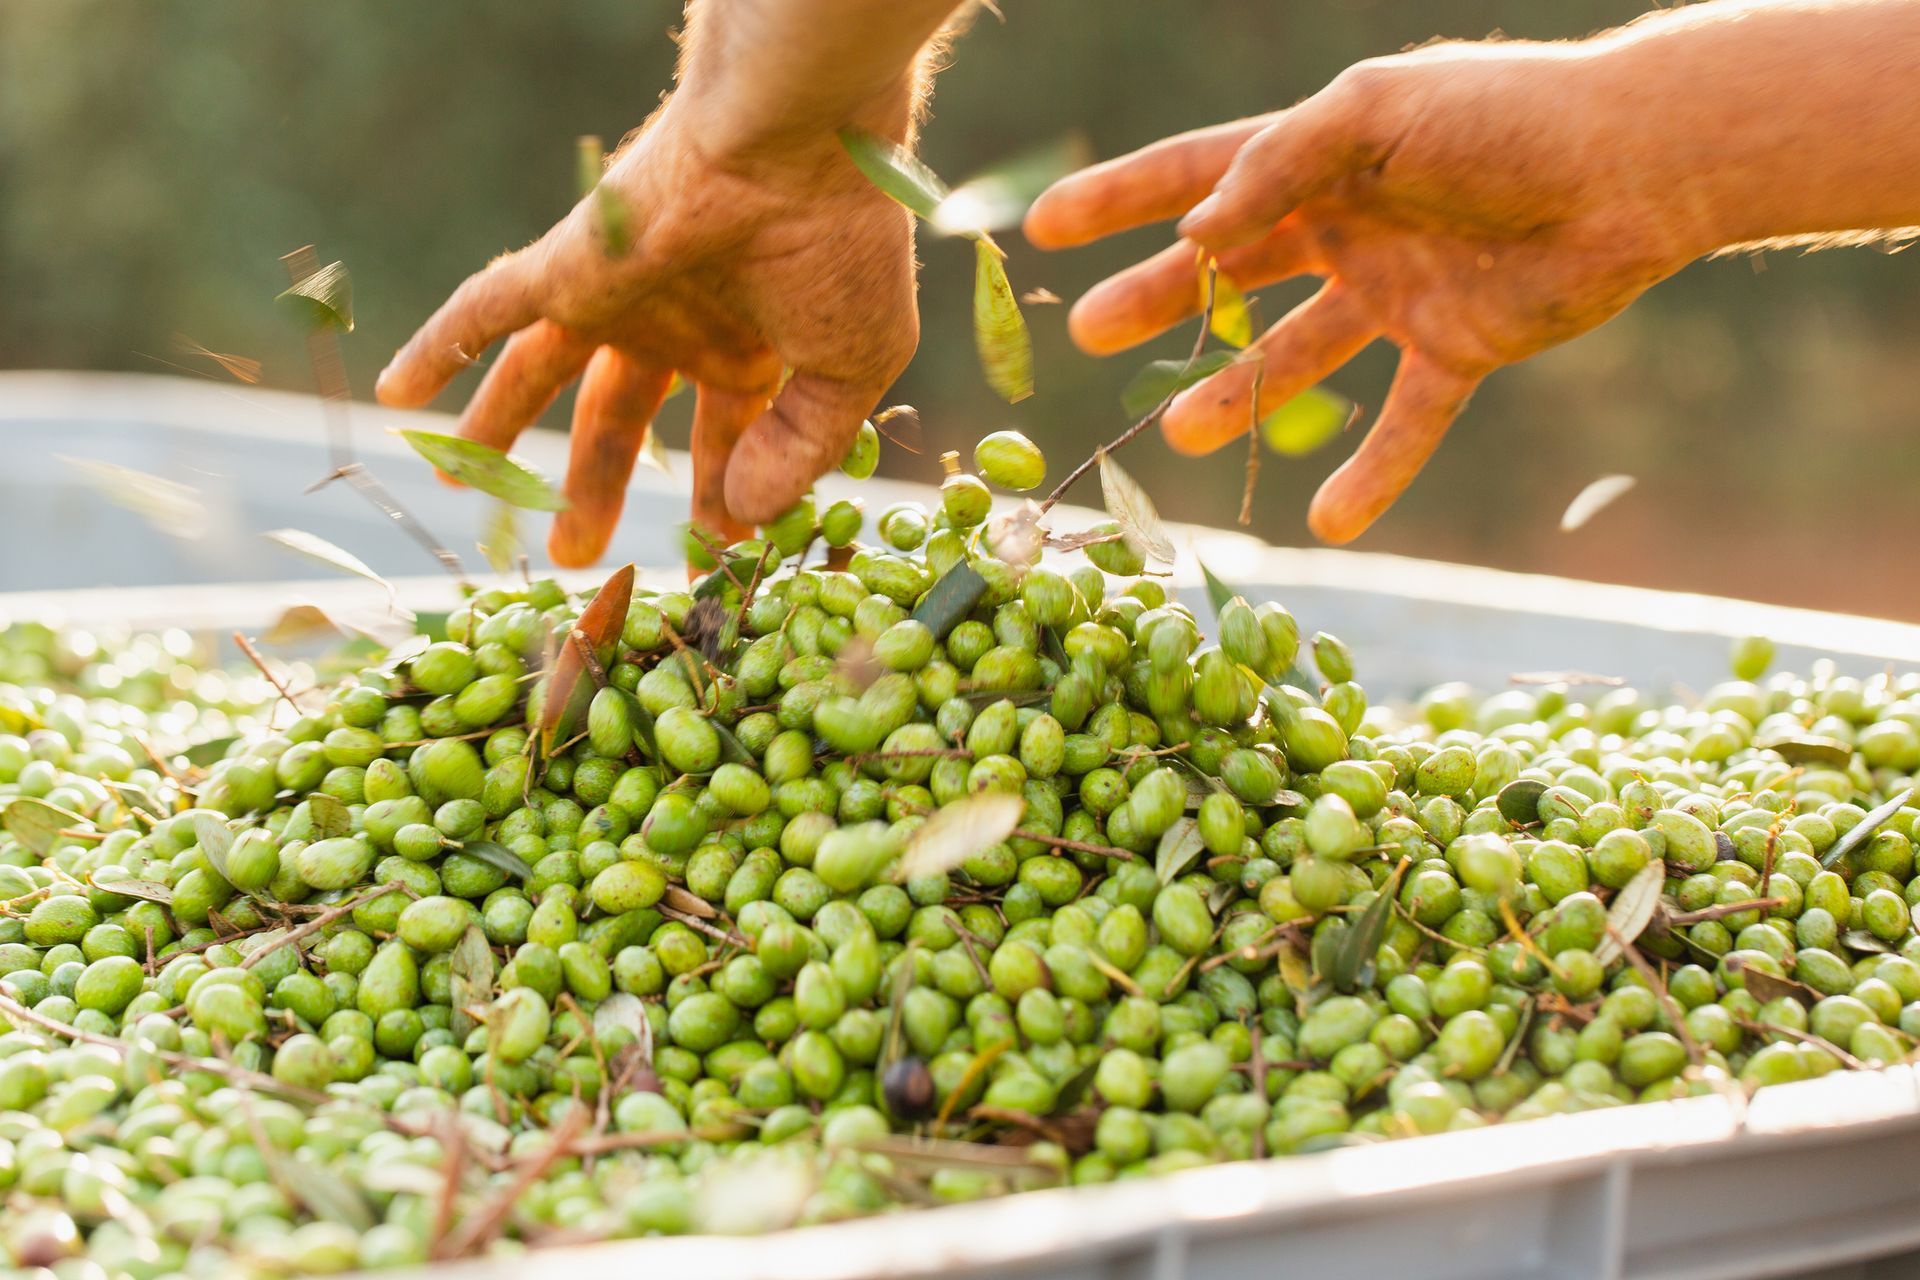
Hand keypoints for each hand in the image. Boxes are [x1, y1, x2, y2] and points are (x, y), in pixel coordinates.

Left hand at [377, 97, 917, 565]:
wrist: (795, 149)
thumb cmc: (840, 250)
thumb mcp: (851, 371)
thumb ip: (803, 449)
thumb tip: (745, 513)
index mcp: (746, 345)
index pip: (715, 437)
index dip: (711, 495)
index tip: (705, 551)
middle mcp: (673, 323)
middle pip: (615, 420)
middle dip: (593, 488)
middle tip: (572, 554)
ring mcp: (615, 296)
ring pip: (540, 375)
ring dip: (502, 432)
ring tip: (464, 491)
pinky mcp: (568, 268)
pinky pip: (484, 312)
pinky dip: (440, 349)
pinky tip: (397, 397)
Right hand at [1025, 42, 1705, 542]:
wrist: (1636, 167)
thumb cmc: (1505, 118)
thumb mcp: (1375, 113)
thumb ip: (1278, 164)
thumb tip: (1193, 233)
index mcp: (1320, 158)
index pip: (1196, 177)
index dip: (1118, 199)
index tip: (1046, 228)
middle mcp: (1347, 225)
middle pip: (1229, 273)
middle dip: (1157, 301)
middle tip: (1087, 334)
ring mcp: (1396, 290)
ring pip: (1298, 354)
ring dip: (1239, 394)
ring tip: (1183, 433)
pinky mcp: (1456, 348)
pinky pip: (1404, 422)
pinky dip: (1371, 474)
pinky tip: (1324, 522)